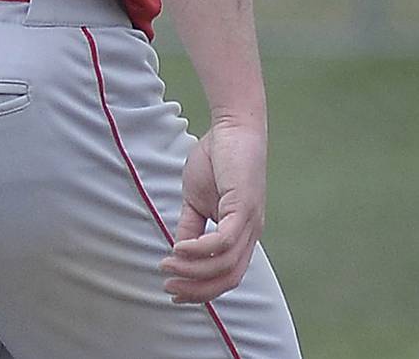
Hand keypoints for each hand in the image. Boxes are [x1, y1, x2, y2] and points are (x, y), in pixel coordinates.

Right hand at [159, 117, 266, 303]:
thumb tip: (178, 251)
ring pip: (226, 264)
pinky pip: (224, 241)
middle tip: (169, 287)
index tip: (174, 292)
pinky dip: (201, 250)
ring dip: (194, 271)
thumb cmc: (216, 159)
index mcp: (241, 234)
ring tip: (168, 265)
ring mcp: (249, 223)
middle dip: (198, 289)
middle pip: (229, 279)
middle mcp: (250, 234)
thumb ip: (191, 225)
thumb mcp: (196, 198)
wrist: (232, 128)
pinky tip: (179, 248)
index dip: (201, 289)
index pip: (226, 276)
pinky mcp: (244, 208)